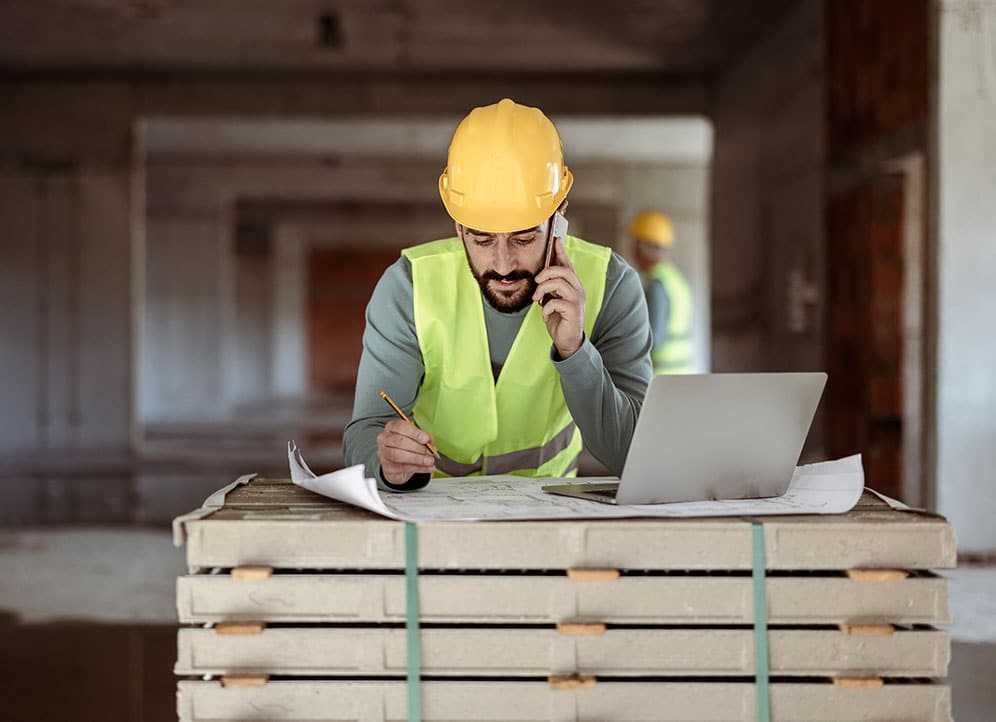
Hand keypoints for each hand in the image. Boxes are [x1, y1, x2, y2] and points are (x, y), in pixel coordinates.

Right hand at [377, 419, 435, 483]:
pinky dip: (418, 468)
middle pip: (399, 441)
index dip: (414, 433)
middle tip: (430, 452)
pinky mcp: (387, 467)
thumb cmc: (406, 448)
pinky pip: (403, 467)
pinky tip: (427, 467)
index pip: (400, 426)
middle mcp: (384, 439)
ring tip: (430, 461)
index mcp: (391, 427)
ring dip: (417, 458)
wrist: (397, 466)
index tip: (426, 439)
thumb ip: (423, 437)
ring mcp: (383, 453)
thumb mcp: (416, 439)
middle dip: (417, 447)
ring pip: (398, 455)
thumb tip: (428, 440)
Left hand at [533, 236, 584, 358]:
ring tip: (538, 299)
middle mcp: (577, 289)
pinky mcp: (573, 310)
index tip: (556, 239)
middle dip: (546, 272)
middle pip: (563, 270)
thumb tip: (540, 276)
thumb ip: (550, 288)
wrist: (567, 340)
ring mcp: (577, 299)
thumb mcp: (553, 300)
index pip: (567, 264)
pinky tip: (546, 314)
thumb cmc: (559, 319)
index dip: (561, 252)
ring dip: (543, 289)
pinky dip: (546, 308)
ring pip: (559, 283)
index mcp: (572, 285)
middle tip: (537, 281)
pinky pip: (555, 302)